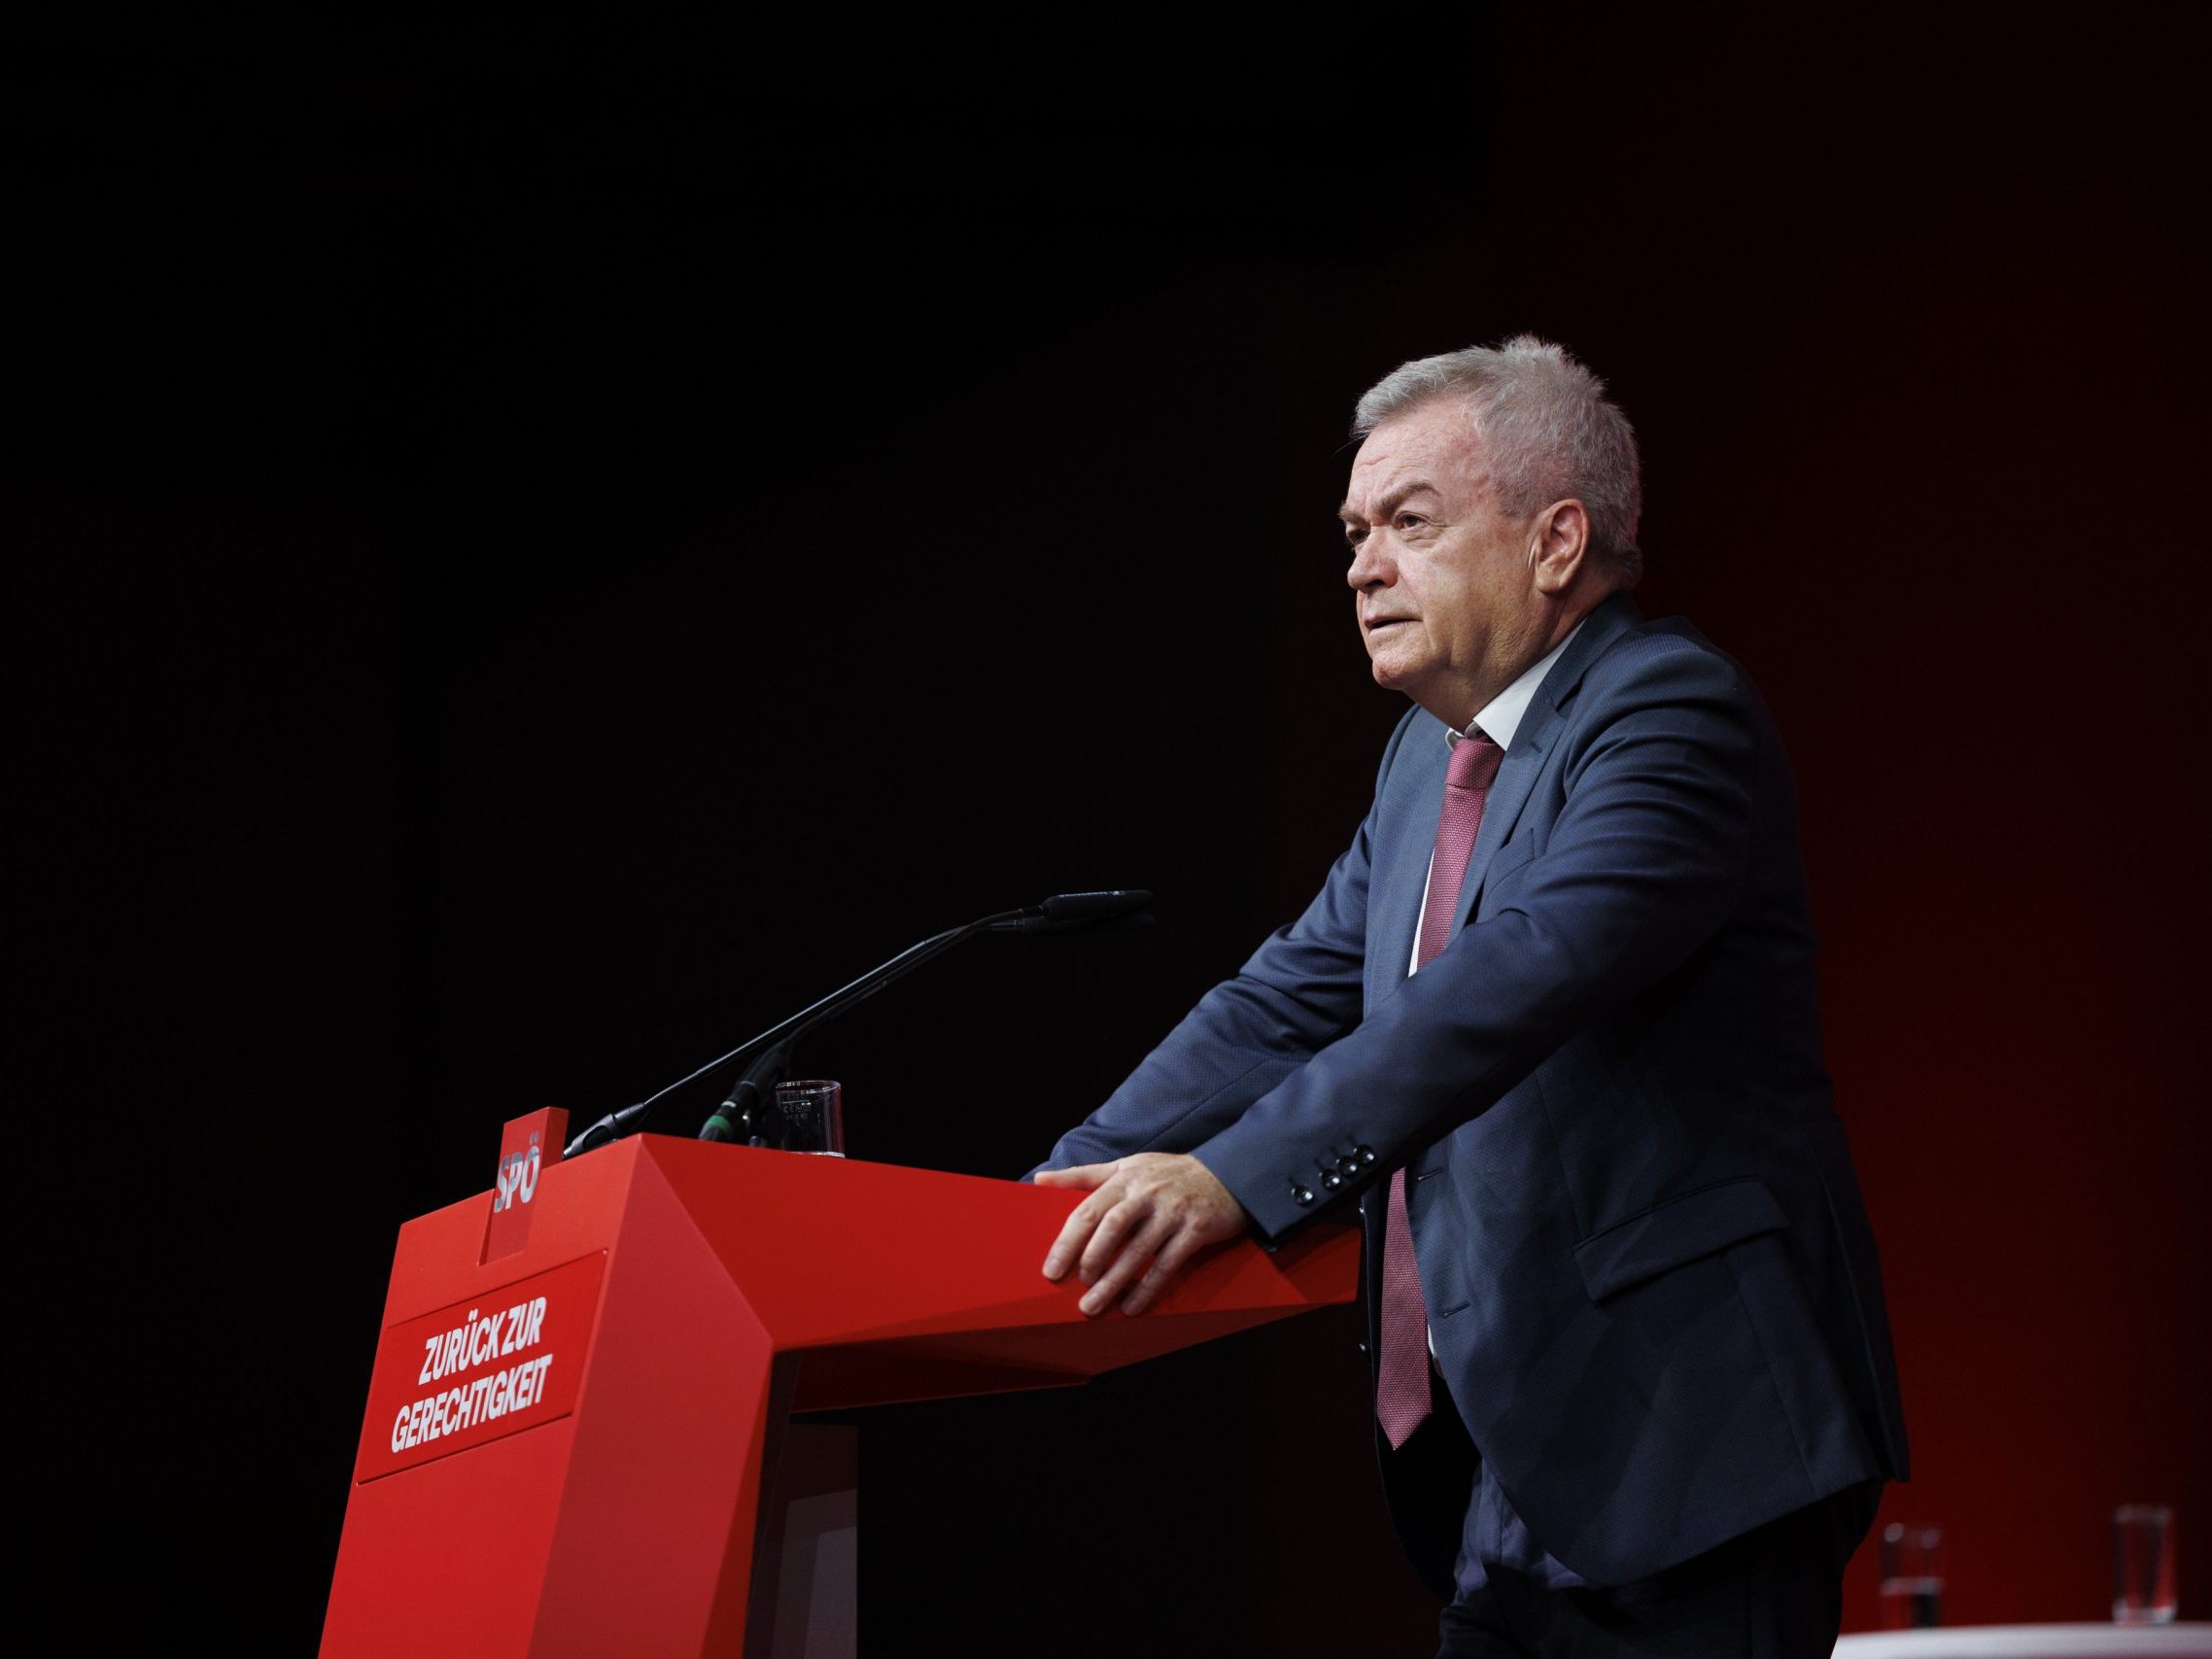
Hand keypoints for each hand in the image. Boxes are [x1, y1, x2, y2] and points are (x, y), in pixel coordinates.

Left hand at [1037, 1153, 1247, 1316]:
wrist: (1227, 1173)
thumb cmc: (1168, 1173)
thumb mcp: (1126, 1166)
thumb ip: (1083, 1176)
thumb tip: (1039, 1181)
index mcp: (1125, 1178)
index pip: (1089, 1209)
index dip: (1067, 1241)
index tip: (1050, 1269)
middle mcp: (1147, 1193)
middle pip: (1111, 1228)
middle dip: (1089, 1260)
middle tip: (1075, 1287)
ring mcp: (1172, 1212)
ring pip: (1138, 1250)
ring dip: (1113, 1282)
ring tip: (1093, 1306)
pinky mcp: (1195, 1230)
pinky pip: (1167, 1264)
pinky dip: (1147, 1288)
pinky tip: (1131, 1307)